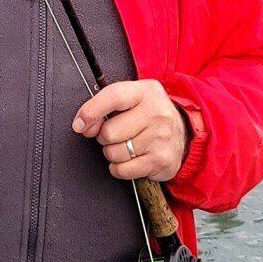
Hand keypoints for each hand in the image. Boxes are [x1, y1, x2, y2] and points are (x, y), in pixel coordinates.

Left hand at [72, 78, 187, 183]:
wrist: (183, 134)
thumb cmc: (149, 115)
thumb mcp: (132, 99)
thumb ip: (105, 105)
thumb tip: (82, 124)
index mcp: (146, 91)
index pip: (114, 96)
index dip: (91, 111)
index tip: (80, 124)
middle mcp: (157, 112)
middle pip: (109, 132)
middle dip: (104, 137)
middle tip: (116, 135)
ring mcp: (161, 137)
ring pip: (115, 153)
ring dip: (112, 153)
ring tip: (126, 146)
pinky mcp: (161, 160)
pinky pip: (123, 170)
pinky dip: (119, 168)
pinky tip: (130, 159)